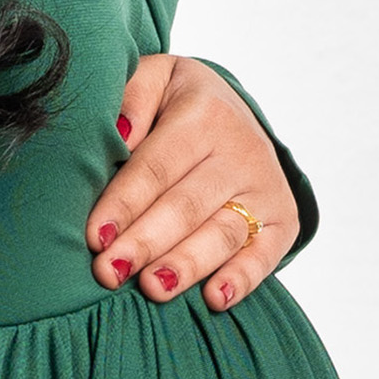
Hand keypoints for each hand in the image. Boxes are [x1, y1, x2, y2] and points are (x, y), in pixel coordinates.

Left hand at [85, 54, 298, 312]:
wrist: (236, 110)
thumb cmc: (176, 104)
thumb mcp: (154, 79)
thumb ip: (132, 97)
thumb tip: (118, 133)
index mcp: (205, 113)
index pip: (157, 166)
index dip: (124, 203)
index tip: (94, 236)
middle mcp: (241, 150)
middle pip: (186, 205)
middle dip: (146, 241)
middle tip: (110, 272)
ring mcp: (265, 187)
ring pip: (223, 233)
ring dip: (187, 264)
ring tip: (154, 289)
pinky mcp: (284, 220)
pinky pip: (266, 254)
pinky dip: (244, 278)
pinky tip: (215, 299)